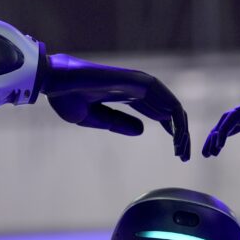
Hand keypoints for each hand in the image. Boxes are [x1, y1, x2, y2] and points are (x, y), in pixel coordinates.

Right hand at [39, 54, 189, 160]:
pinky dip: (176, 118)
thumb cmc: (67, 99)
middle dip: (180, 133)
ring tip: (183, 151)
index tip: (175, 151)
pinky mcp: (139, 82)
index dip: (169, 130)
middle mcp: (136, 88)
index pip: (157, 112)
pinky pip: (166, 100)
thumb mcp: (96, 118)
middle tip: (184, 156)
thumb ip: (119, 123)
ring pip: (171, 106)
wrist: (54, 84)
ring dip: (181, 129)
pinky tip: (180, 136)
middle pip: (168, 111)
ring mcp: (139, 84)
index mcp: (126, 96)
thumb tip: (143, 131)